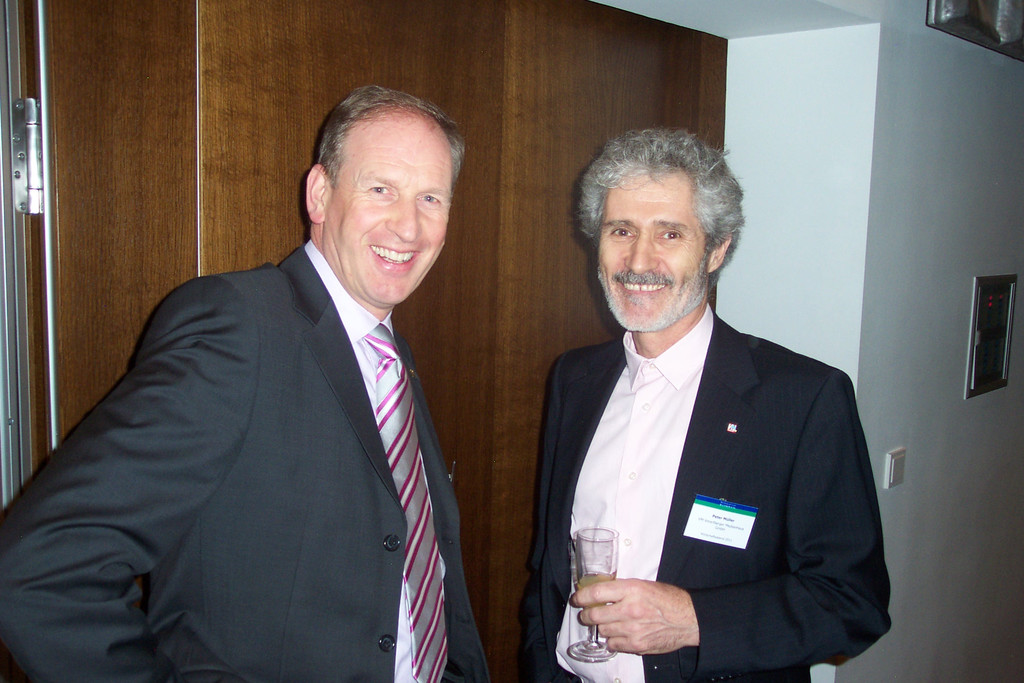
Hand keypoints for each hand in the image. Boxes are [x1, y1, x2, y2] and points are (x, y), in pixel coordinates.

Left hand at [571, 578, 699, 654]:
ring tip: (607, 623)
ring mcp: (632, 629)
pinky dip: (612, 640)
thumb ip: (622, 589)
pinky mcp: (637, 645)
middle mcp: (630, 609)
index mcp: (631, 589)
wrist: (688, 619)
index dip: (581, 596)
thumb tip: (600, 592)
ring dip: (601, 627)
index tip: (577, 598)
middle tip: (586, 614)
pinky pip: (613, 645)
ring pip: (602, 631)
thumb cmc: (668, 600)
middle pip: (594, 615)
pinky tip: (618, 634)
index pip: (596, 592)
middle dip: (586, 615)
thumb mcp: (644, 585)